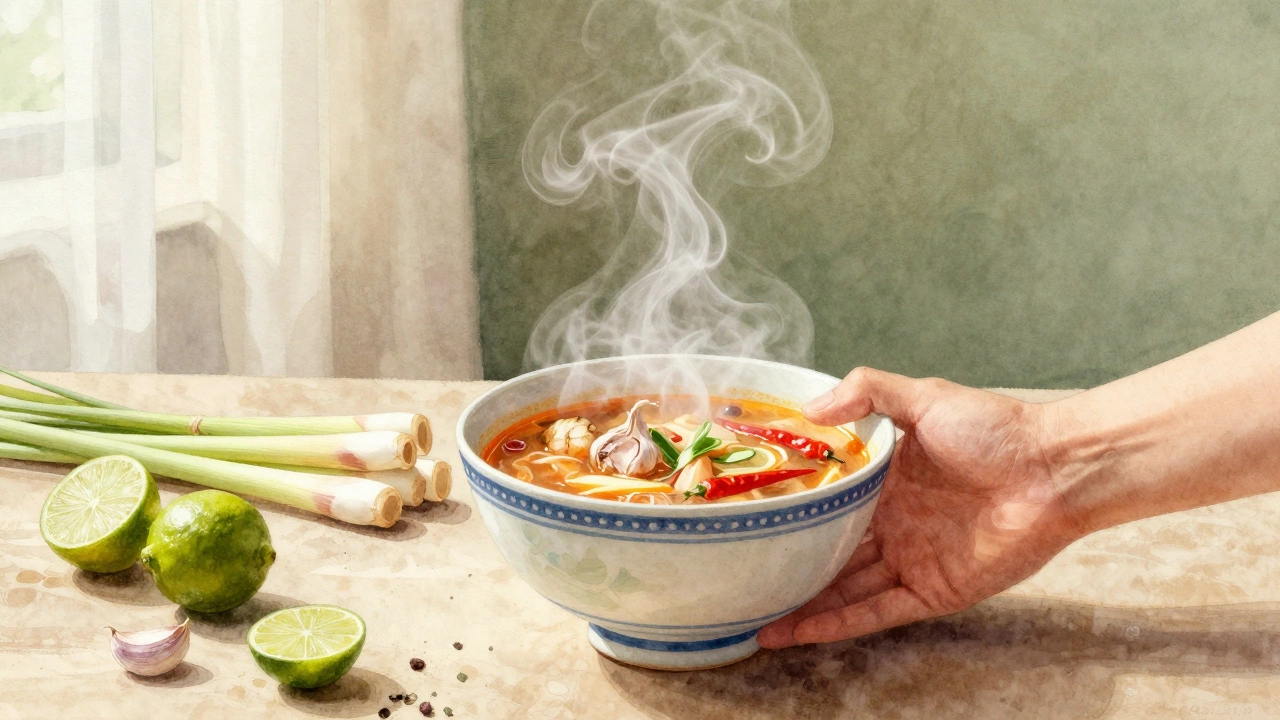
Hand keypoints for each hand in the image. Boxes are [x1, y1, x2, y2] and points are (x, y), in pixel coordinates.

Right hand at [757, 368, 1079, 647]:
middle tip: (739, 572)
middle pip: (827, 549)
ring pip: (842, 587)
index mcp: (885, 478)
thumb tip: (809, 408)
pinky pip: (874, 611)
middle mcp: (891, 521)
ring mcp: (908, 558)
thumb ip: (867, 392)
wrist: (1054, 470)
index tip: (748, 512)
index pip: (826, 498)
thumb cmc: (995, 429)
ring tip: (751, 614)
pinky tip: (795, 632)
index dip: (790, 507)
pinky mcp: (930, 589)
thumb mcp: (924, 397)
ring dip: (801, 603)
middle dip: (787, 562)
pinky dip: (835, 623)